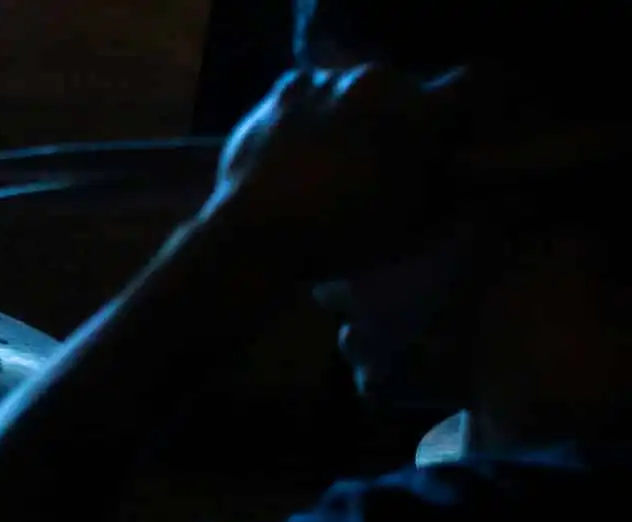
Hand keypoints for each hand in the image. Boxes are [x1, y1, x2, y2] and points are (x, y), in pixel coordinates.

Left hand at [204, 64, 473, 280]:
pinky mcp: (283, 87)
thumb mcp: (412, 229)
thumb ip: (450, 197)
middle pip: (406, 91)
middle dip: (401, 120)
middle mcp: (376, 80)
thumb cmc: (343, 236)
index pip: (470, 88)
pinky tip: (300, 149)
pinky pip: (312, 92)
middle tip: (381, 160)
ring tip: (333, 158)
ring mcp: (326, 79)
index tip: (448, 141)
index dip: (463, 115)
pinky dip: (313, 113)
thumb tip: (462, 181)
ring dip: (354, 115)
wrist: (257, 234)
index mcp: (419, 111)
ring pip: (356, 89)